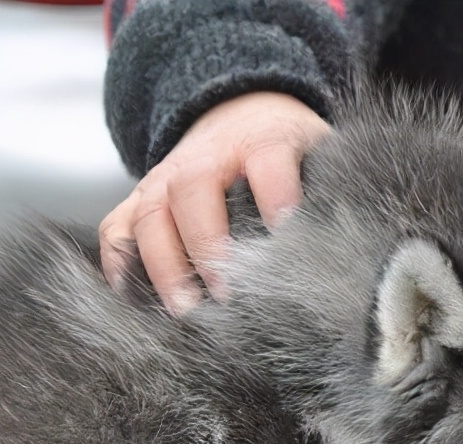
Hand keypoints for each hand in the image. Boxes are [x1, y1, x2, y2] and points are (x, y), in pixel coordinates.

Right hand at [99, 92, 330, 313]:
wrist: (237, 116)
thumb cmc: (282, 152)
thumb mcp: (314, 154)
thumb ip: (328, 191)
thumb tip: (345, 251)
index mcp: (261, 140)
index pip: (268, 161)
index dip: (276, 194)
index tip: (285, 232)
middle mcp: (204, 156)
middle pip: (193, 189)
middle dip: (207, 244)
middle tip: (227, 292)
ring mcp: (163, 179)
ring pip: (149, 214)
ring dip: (164, 264)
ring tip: (185, 307)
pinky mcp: (138, 202)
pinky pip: (116, 232)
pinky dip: (120, 265)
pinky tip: (136, 299)